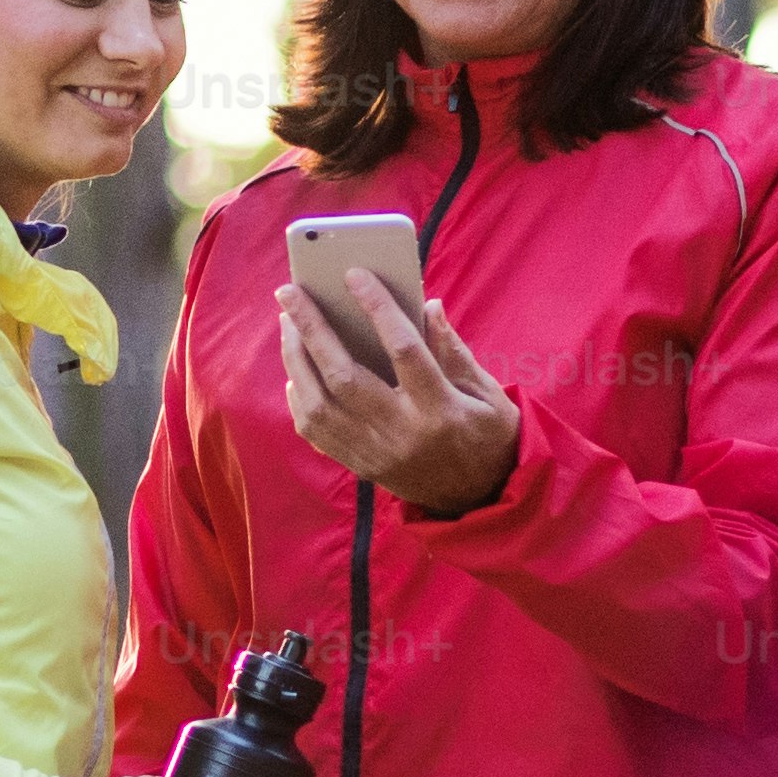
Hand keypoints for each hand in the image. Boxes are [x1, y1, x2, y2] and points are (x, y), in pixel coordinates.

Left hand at [280, 267, 521, 511]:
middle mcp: (401, 433)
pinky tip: (297, 371)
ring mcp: (375, 453)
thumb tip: (426, 304)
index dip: (377, 308)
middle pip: (344, 376)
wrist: (482, 501)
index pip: (403, 350)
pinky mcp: (360, 466)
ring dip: (296, 360)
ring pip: (319, 404)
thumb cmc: (490, 438)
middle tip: (291, 292)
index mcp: (441, 410)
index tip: (354, 274)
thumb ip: (454, 351)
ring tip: (288, 323)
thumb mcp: (488, 395)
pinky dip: (300, 399)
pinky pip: (315, 432)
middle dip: (312, 328)